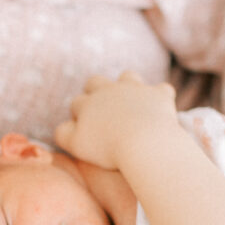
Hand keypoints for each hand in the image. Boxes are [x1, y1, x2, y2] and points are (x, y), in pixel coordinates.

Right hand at [54, 72, 178, 170]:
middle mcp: (110, 90)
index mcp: (88, 102)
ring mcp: (136, 89)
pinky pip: (162, 90)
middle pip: (96, 82)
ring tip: (131, 103)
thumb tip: (62, 127)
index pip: (77, 103)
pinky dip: (160, 98)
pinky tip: (160, 109)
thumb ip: (62, 134)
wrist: (143, 142)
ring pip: (127, 77)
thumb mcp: (75, 144)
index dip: (79, 114)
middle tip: (103, 111)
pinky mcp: (159, 95)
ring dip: (127, 86)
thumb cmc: (107, 147)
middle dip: (96, 92)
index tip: (85, 128)